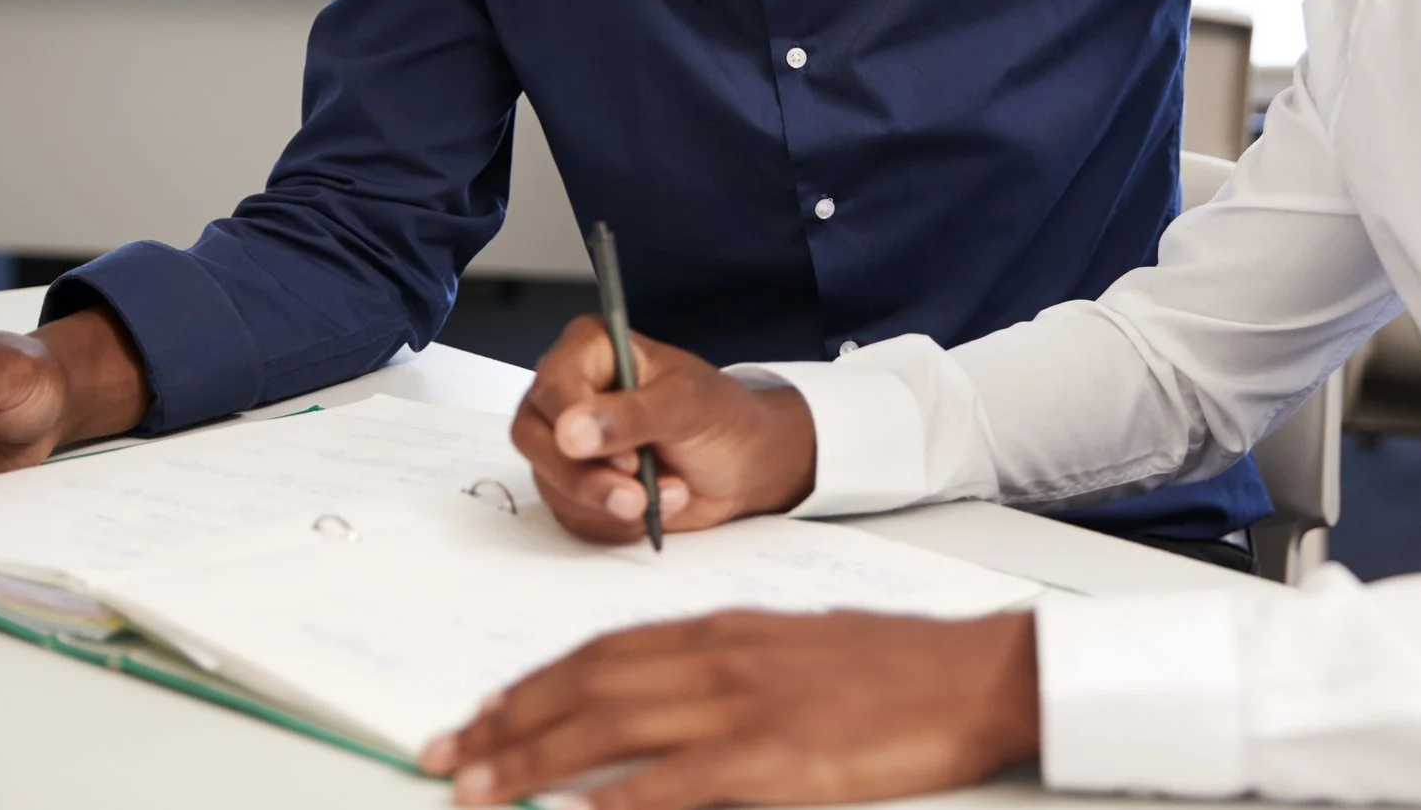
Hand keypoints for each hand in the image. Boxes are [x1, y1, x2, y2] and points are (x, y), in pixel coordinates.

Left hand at [422, 609, 1039, 809]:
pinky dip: (622, 799)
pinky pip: (680, 782)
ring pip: (613, 729)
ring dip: (534, 760)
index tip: (482, 710)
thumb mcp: (796, 649)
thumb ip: (725, 670)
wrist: (973, 676)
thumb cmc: (894, 668)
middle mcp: (723, 658)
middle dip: (507, 723)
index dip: (534, 682)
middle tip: (446, 754)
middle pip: (589, 686)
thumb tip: (657, 705)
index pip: (604, 650)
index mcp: (727, 628)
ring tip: (479, 788)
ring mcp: (748, 707)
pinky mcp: (778, 758)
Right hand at [511, 317, 817, 543]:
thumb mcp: (687, 404)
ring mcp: (565, 442)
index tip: (626, 456)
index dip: (578, 422)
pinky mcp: (574, 485)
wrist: (744, 465)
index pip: (554, 383)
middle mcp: (568, 392)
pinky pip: (569, 513)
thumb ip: (632, 414)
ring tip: (668, 493)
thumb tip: (571, 431)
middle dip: (585, 475)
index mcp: (591, 350)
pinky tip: (653, 508)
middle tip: (635, 494)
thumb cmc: (720, 417)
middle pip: (534, 436)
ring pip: (549, 480)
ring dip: (608, 501)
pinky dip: (613, 521)